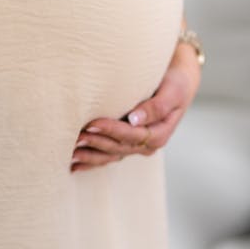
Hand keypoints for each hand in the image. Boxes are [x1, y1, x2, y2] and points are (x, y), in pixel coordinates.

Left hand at [70, 42, 200, 172]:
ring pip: (111, 155)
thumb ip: (156, 107)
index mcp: (160, 134)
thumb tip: (135, 120)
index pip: (132, 135)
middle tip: (76, 136)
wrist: (178, 82)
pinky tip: (75, 166)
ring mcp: (137, 146)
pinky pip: (109, 155)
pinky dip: (93, 160)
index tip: (93, 123)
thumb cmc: (175, 83)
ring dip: (91, 155)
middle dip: (97, 143)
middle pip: (119, 147)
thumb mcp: (172, 92)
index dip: (112, 131)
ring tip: (71, 154)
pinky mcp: (127, 143)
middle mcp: (148, 144)